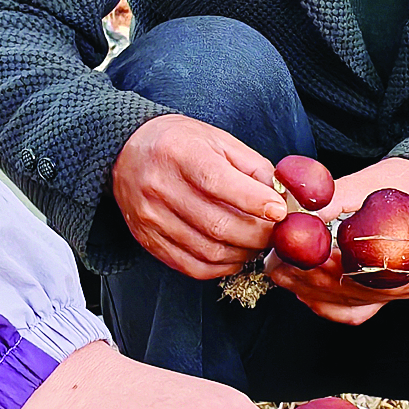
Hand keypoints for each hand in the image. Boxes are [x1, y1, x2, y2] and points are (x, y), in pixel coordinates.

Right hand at [111, 114, 284, 279]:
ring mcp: (151, 217)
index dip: (254, 201)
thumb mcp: (217, 140)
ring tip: (256, 244)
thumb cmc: (178, 143)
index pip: (219, 183)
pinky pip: (190, 266)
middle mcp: (160, 187)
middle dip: (257, 234)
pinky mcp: (148, 239)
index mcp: (180, 153)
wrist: (128, 151)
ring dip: (242, 253)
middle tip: (275, 233)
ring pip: (207, 251)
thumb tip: (281, 197)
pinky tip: (233, 256)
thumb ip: (251, 166)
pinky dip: (220, 268)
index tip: (279, 211)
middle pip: (217, 224)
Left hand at [265, 158, 408, 325]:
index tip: (283, 252)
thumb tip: (295, 214)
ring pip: (351, 304)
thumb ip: (333, 199)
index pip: (350, 268)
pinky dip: (332, 304)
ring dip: (313, 292)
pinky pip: (362, 310)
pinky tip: (310, 293)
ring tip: (286, 274)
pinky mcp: (400, 293)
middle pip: (349, 290)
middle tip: (276, 264)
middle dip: (304, 277)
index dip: (310, 262)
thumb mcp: (369, 181)